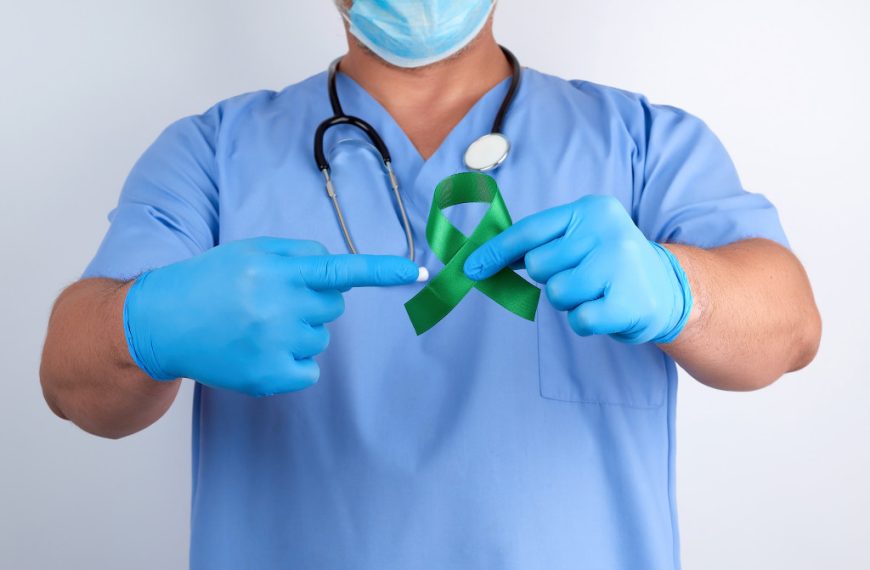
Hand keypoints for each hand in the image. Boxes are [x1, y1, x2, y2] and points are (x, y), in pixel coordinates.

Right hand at [123, 237, 420, 395]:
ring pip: (321, 338)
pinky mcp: (269, 377)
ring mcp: (274, 345)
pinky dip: (294, 363)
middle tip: (272, 302)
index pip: (339, 269)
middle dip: (313, 301)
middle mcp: (277, 307)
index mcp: (275, 272)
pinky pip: (310, 370)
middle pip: (334, 306)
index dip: (383, 270)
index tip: (417, 272)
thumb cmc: (210, 281)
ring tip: (256, 326)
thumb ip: (297, 254)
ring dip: (300, 331)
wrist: (161, 323)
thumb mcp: (249, 252)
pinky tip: (260, 351)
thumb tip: (338, 268)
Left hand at [463, 195, 691, 343]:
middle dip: (552, 278)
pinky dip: (585, 321)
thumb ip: (540, 244)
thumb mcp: (581, 239)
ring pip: (556, 294)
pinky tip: (606, 309)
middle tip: (583, 276)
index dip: (496, 251)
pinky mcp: (627, 300)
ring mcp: (620, 264)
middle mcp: (607, 231)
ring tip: (597, 292)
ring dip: (570, 301)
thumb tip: (484, 256)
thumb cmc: (610, 264)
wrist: (668, 289)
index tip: (471, 267)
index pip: (529, 231)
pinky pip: (578, 319)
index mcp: (590, 210)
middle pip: (539, 266)